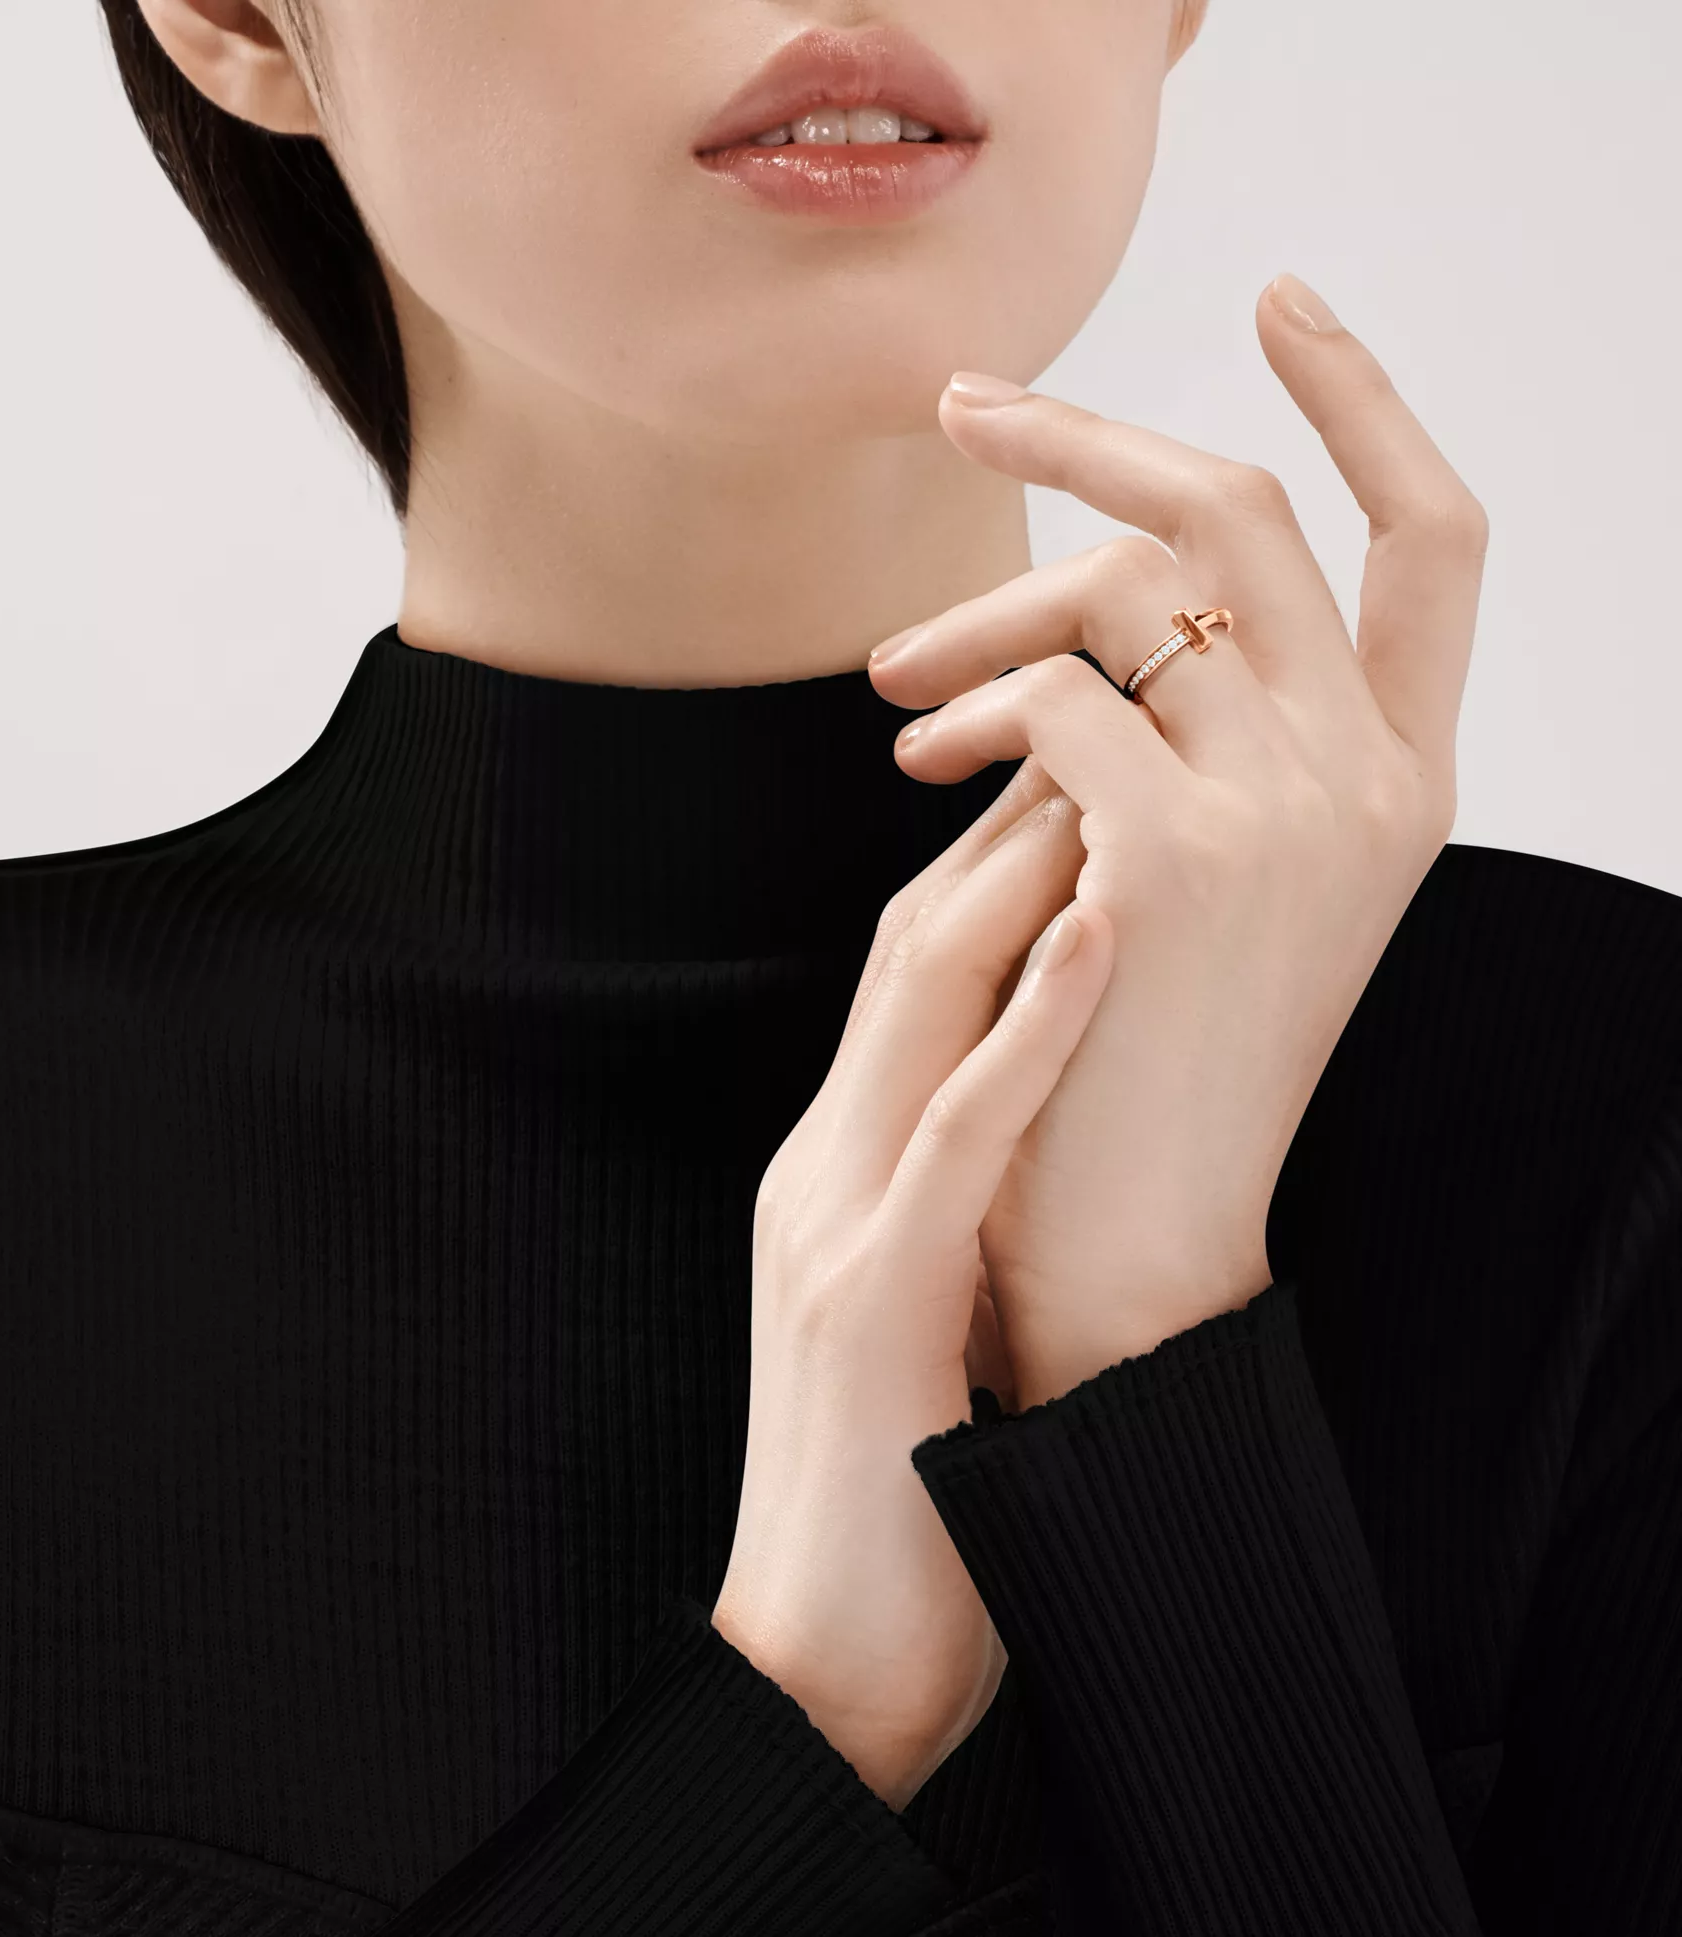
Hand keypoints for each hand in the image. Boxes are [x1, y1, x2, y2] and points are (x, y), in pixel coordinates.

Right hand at [713, 774, 1111, 1810]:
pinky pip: (961, 1127)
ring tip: (1108, 766)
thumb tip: (1020, 1124)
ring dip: (1017, 872)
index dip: (993, 858)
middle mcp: (819, 1174)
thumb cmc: (892, 1504)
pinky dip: (1034, 1018)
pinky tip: (1100, 925)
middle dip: (1004, 821)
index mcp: (831, 1177)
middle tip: (1103, 714)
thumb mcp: (911, 1317)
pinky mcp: (874, 1303)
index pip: (908, 980)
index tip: (1082, 771)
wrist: (817, 1663)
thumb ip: (937, 1208)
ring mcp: (833, 1228)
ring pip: (920, 999)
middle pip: (907, 948)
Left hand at [866, 273, 1488, 1410]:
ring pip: (1128, 585)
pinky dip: (975, 706)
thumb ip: (1188, 743)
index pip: (1435, 536)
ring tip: (894, 689)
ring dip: (982, 610)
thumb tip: (1076, 610)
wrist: (1130, 1244)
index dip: (1368, 398)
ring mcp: (1293, 810)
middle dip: (1088, 438)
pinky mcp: (1182, 856)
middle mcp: (1376, 774)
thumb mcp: (1212, 882)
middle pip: (1245, 511)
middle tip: (957, 406)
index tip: (1281, 300)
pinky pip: (1056, 689)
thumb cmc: (1145, 1062)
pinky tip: (923, 772)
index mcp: (1403, 775)